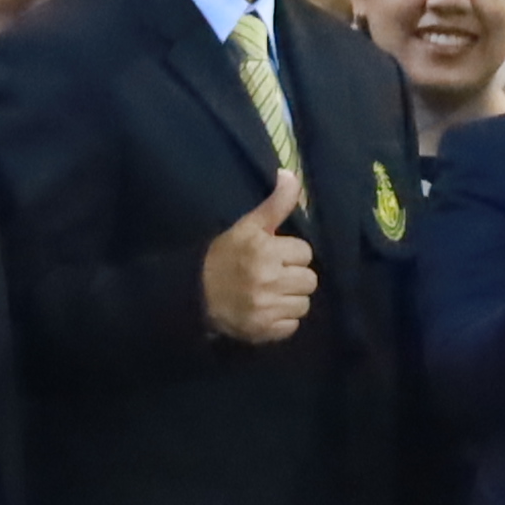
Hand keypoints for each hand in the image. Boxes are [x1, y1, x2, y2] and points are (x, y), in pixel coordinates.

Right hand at [202, 170, 321, 342]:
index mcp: (266, 251)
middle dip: (294, 276)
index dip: (290, 253)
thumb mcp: (248, 226)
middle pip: (309, 280)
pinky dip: (282, 321)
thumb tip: (290, 174)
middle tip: (274, 275)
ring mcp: (266, 308)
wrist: (194, 293)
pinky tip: (267, 311)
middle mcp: (268, 280)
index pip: (305, 252)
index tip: (274, 255)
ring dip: (291, 299)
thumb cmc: (224, 256)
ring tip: (271, 294)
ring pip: (303, 304)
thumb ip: (275, 203)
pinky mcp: (263, 331)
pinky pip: (292, 326)